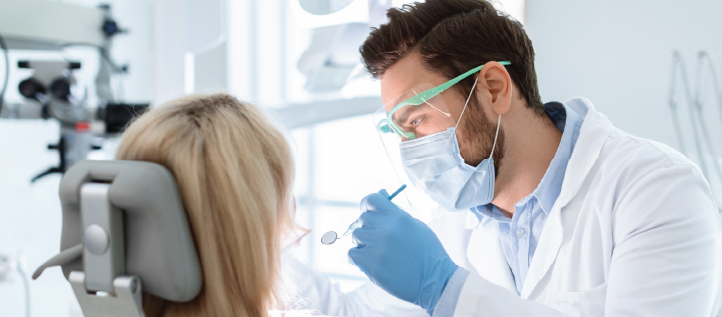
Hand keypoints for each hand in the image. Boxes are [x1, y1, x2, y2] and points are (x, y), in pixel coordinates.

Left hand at [348, 190, 457, 313]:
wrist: (434, 280)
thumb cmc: (426, 252)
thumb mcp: (416, 225)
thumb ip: (395, 211)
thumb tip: (381, 193)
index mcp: (398, 216)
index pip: (371, 199)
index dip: (367, 205)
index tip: (369, 213)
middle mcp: (386, 228)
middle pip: (362, 219)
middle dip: (369, 227)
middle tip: (380, 239)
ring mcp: (376, 246)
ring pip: (356, 236)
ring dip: (363, 243)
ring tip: (378, 252)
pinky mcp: (370, 264)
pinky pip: (352, 254)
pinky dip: (357, 258)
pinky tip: (370, 262)